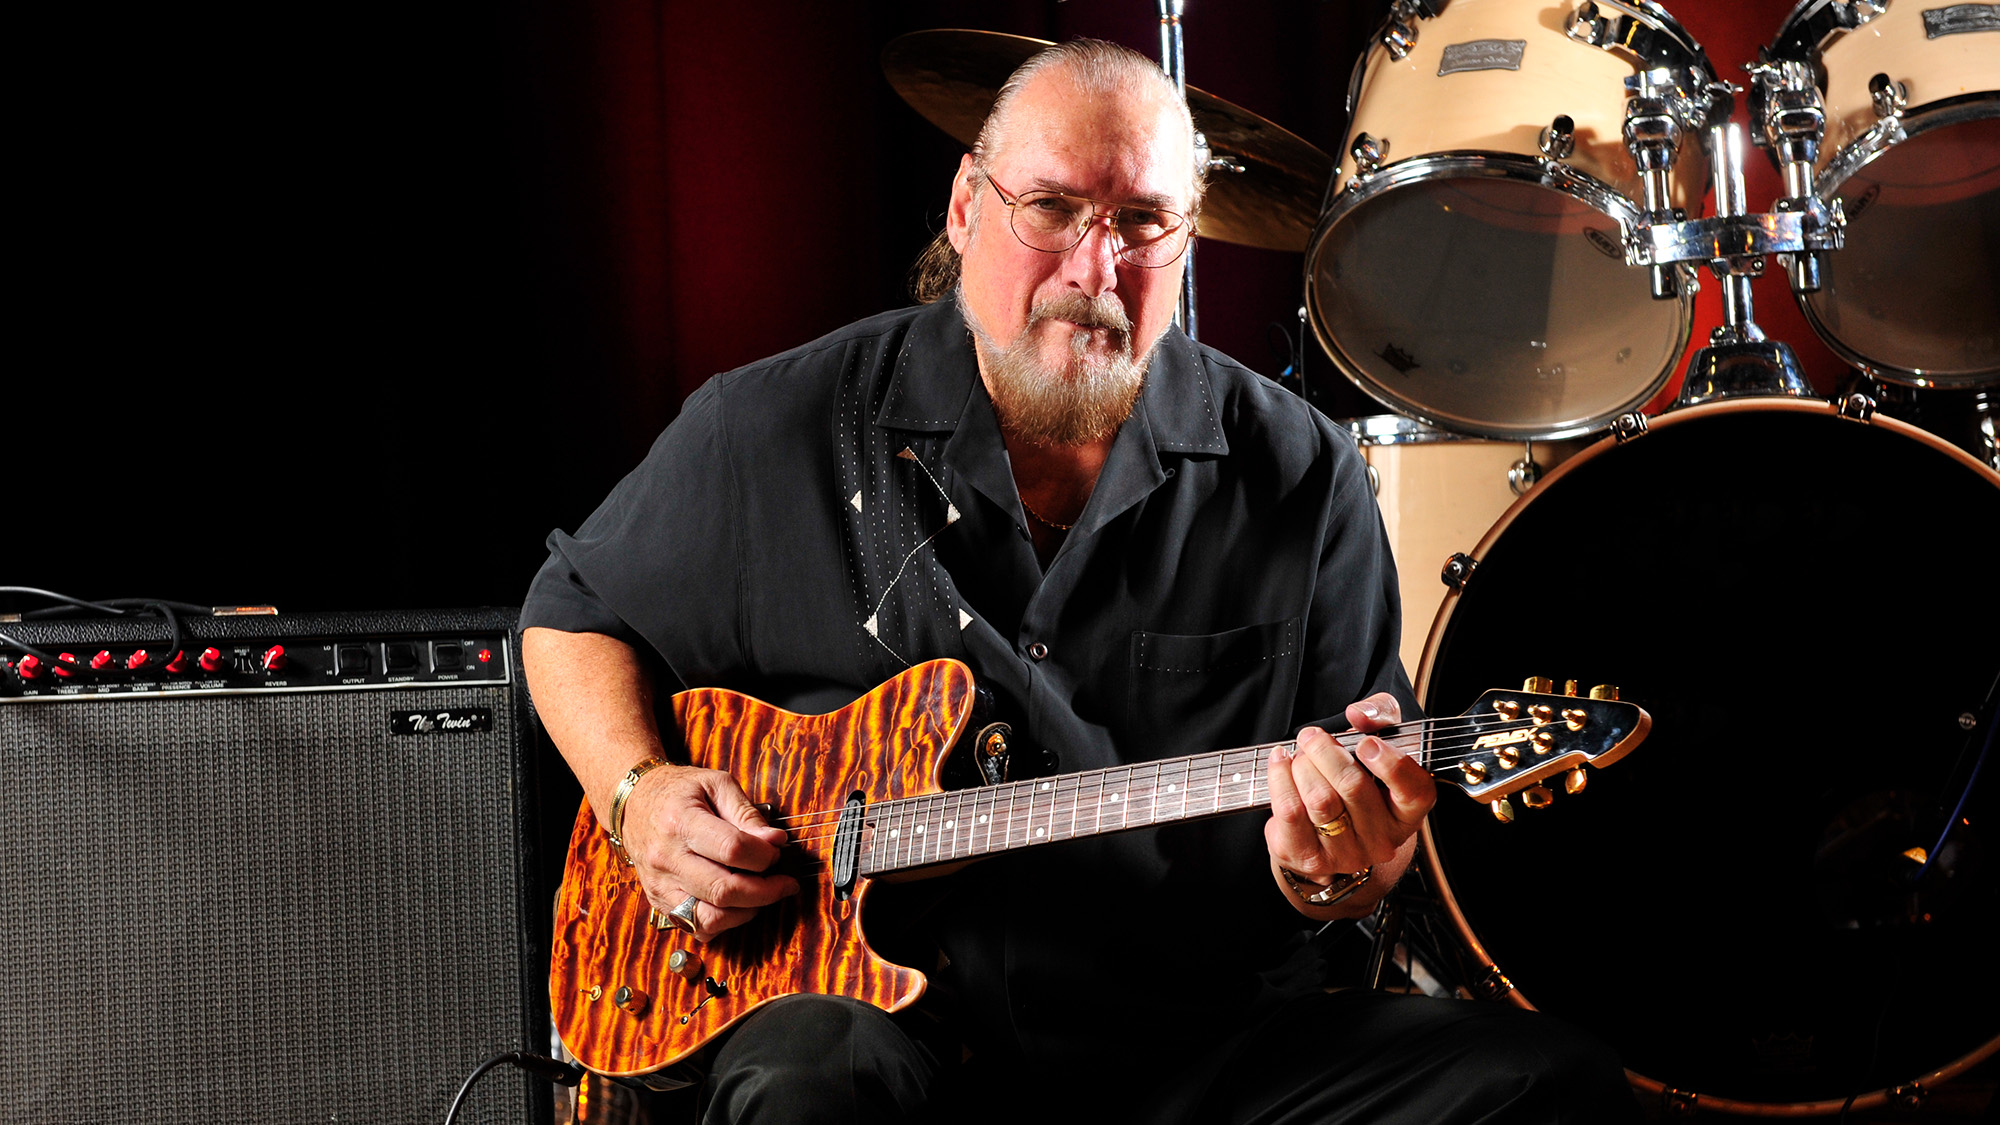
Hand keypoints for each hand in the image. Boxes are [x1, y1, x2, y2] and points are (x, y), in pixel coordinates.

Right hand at [621, 764, 799, 940]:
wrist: (634, 803)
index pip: (732, 849)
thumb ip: (747, 814)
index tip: (776, 850)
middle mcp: (666, 858)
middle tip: (784, 882)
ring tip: (762, 894)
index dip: (764, 854)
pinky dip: (724, 922)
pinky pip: (696, 927)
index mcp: (681, 821)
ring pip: (710, 918)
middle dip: (766, 891)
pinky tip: (737, 904)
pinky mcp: (659, 902)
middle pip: (724, 890)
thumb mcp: (717, 784)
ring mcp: (660, 884)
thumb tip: (775, 842)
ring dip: (747, 911)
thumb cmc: (679, 791)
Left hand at [1264, 693, 1435, 911]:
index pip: (1415, 792)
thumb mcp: (1378, 742)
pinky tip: (1280, 763)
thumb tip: (1358, 714)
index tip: (1366, 742)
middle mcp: (1382, 839)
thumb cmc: (1356, 780)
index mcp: (1407, 813)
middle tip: (1312, 736)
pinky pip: (1290, 811)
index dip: (1391, 764)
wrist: (1324, 835)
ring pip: (1319, 799)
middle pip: (1353, 786)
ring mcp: (1346, 854)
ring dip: (1302, 765)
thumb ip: (1380, 716)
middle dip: (1326, 752)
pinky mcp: (1310, 858)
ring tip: (1299, 754)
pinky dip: (1280, 778)